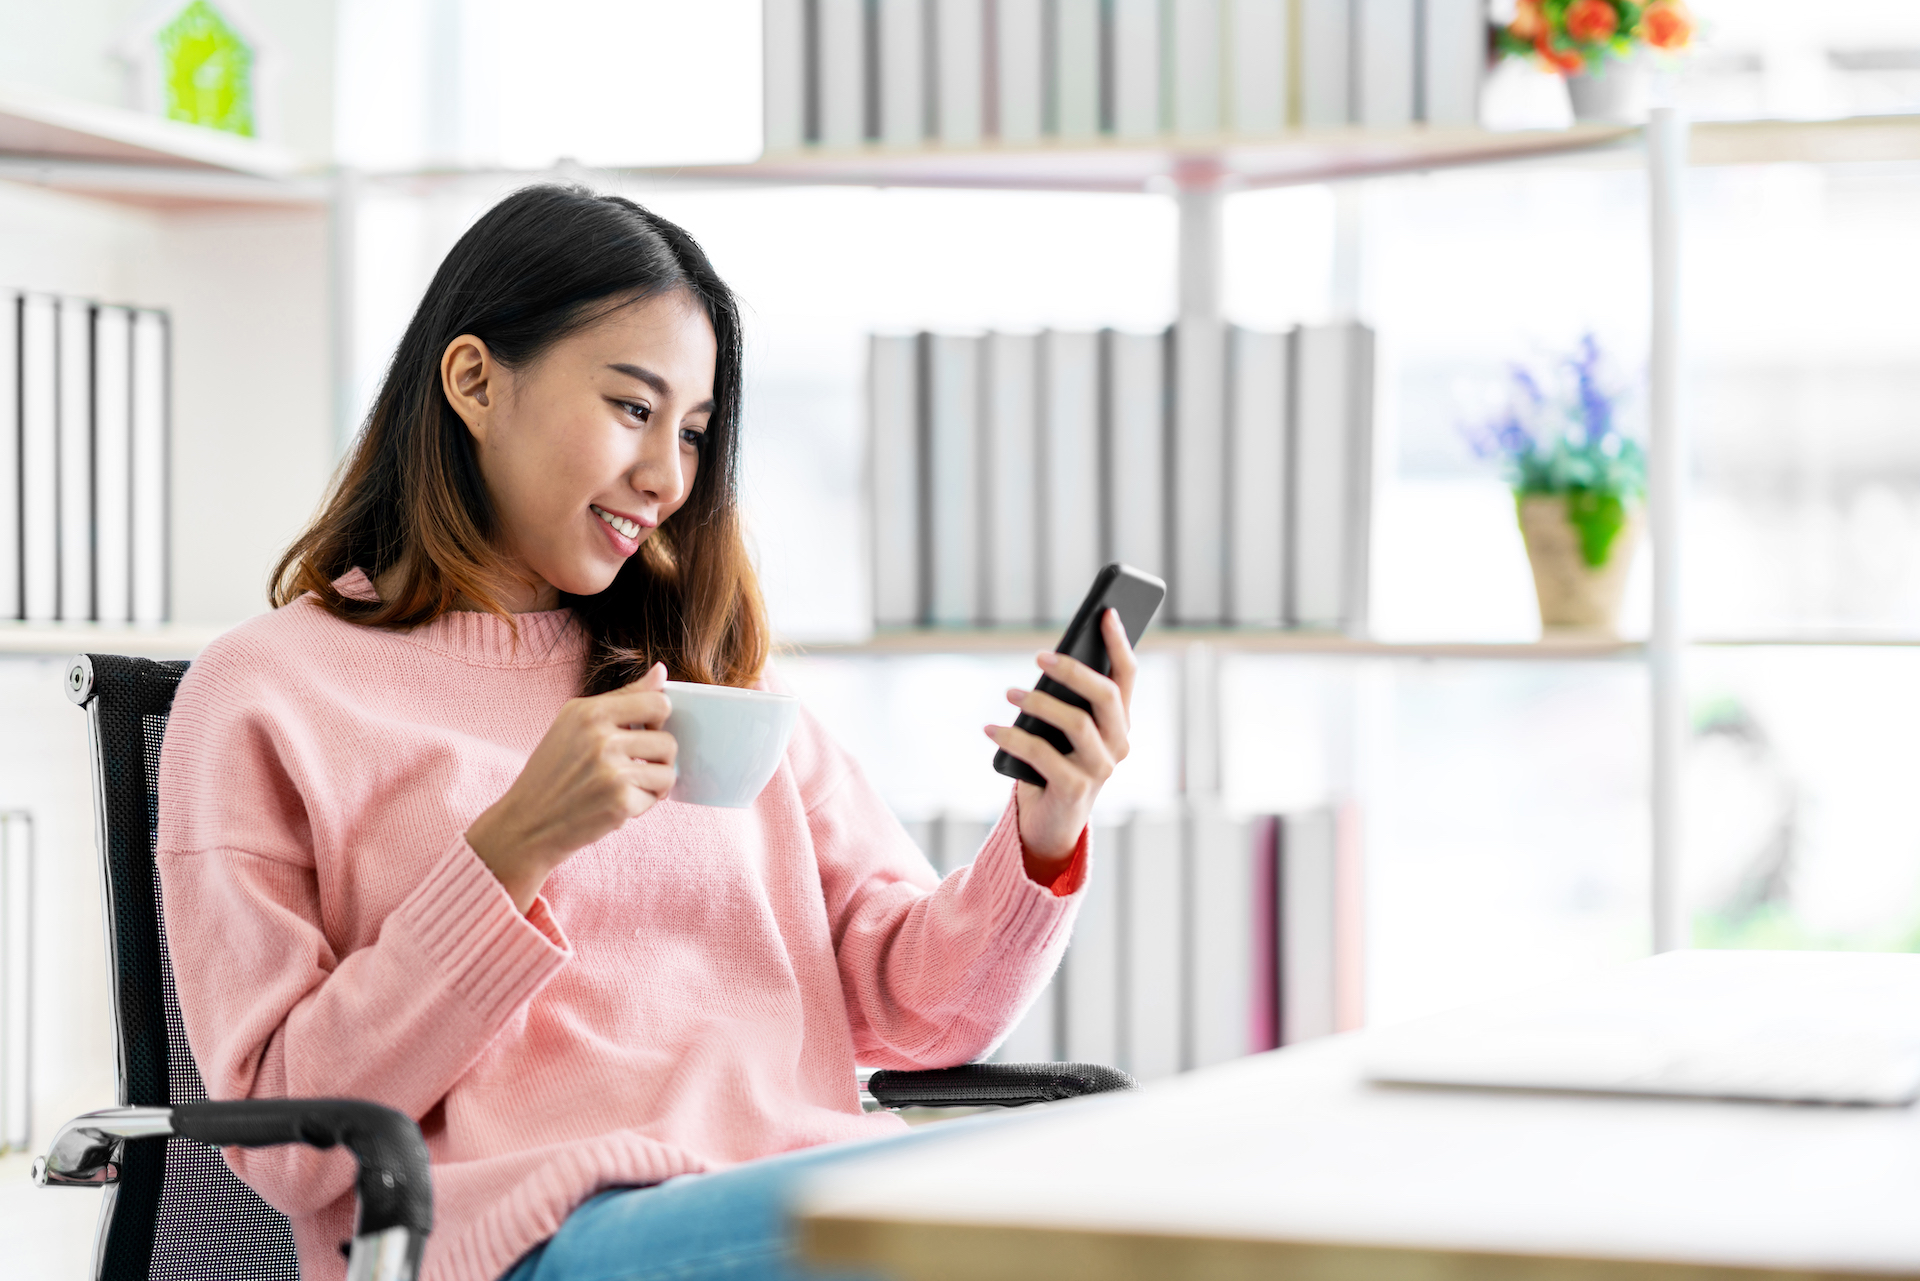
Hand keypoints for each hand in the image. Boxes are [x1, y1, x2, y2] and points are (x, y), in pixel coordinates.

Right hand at [466, 662, 676, 912]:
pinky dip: (640, 806)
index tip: (643, 733)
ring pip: (667, 772)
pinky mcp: (619, 801)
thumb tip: (662, 670)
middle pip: (668, 741)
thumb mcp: (576, 724)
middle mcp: (599, 737)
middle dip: (659, 759)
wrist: (526, 823)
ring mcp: (610, 770)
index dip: (659, 721)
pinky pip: (655, 798)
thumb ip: (623, 697)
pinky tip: (614, 805)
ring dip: (653, 784)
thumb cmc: (553, 772)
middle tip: (636, 768)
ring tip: (627, 787)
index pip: (658, 703)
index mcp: (589, 711)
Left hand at [984, 609, 1136, 872]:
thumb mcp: (1062, 728)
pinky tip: (992, 729)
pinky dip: (1014, 738)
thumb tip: (1049, 663)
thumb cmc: (1054, 764)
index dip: (1119, 642)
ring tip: (1010, 692)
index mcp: (1120, 723)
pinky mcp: (1075, 790)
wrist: (1049, 824)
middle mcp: (1118, 744)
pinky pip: (1044, 755)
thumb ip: (1065, 699)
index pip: (1127, 676)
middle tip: (1038, 657)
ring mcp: (1100, 769)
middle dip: (1073, 670)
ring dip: (1039, 703)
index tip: (1105, 612)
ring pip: (1078, 723)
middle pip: (1106, 696)